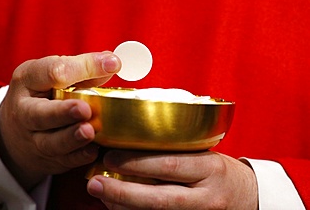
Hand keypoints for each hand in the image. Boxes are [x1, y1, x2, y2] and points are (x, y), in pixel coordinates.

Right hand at [0, 52, 120, 189]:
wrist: (15, 131)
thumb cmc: (40, 95)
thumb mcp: (51, 74)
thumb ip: (81, 69)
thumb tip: (112, 63)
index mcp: (28, 80)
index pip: (52, 71)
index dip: (84, 67)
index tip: (112, 64)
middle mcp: (25, 111)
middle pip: (41, 114)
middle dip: (62, 112)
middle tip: (84, 109)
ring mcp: (33, 139)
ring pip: (50, 142)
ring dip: (71, 138)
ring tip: (88, 132)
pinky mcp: (46, 159)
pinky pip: (62, 161)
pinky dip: (78, 157)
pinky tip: (93, 150)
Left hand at [87, 150, 257, 209]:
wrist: (249, 198)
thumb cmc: (220, 172)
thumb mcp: (205, 156)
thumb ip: (176, 152)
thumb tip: (132, 141)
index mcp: (210, 169)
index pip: (171, 165)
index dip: (138, 162)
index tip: (110, 155)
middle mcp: (206, 197)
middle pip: (161, 199)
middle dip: (123, 192)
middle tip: (95, 182)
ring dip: (124, 208)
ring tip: (100, 196)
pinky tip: (116, 209)